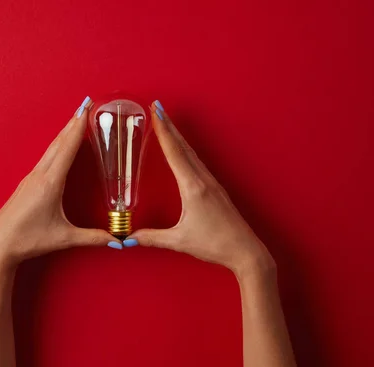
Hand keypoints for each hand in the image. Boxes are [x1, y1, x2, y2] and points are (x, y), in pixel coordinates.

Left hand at [0, 96, 118, 279]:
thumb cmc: (28, 240)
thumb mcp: (63, 238)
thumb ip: (93, 238)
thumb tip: (118, 241)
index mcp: (50, 183)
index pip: (67, 149)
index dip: (78, 128)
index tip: (87, 110)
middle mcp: (39, 175)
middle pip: (59, 143)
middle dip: (73, 123)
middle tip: (86, 105)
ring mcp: (30, 178)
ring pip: (51, 149)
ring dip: (64, 133)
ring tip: (75, 120)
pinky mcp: (26, 184)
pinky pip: (45, 158)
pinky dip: (56, 146)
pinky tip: (59, 146)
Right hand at [129, 101, 274, 278]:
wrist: (245, 251)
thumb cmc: (215, 244)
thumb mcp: (179, 241)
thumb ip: (152, 238)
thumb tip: (128, 238)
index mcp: (193, 187)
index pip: (174, 153)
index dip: (163, 131)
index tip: (156, 112)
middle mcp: (203, 180)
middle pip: (183, 147)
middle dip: (169, 126)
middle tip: (157, 107)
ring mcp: (212, 183)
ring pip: (192, 153)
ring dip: (178, 137)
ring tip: (167, 124)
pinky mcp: (216, 190)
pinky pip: (198, 163)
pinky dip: (186, 151)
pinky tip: (184, 151)